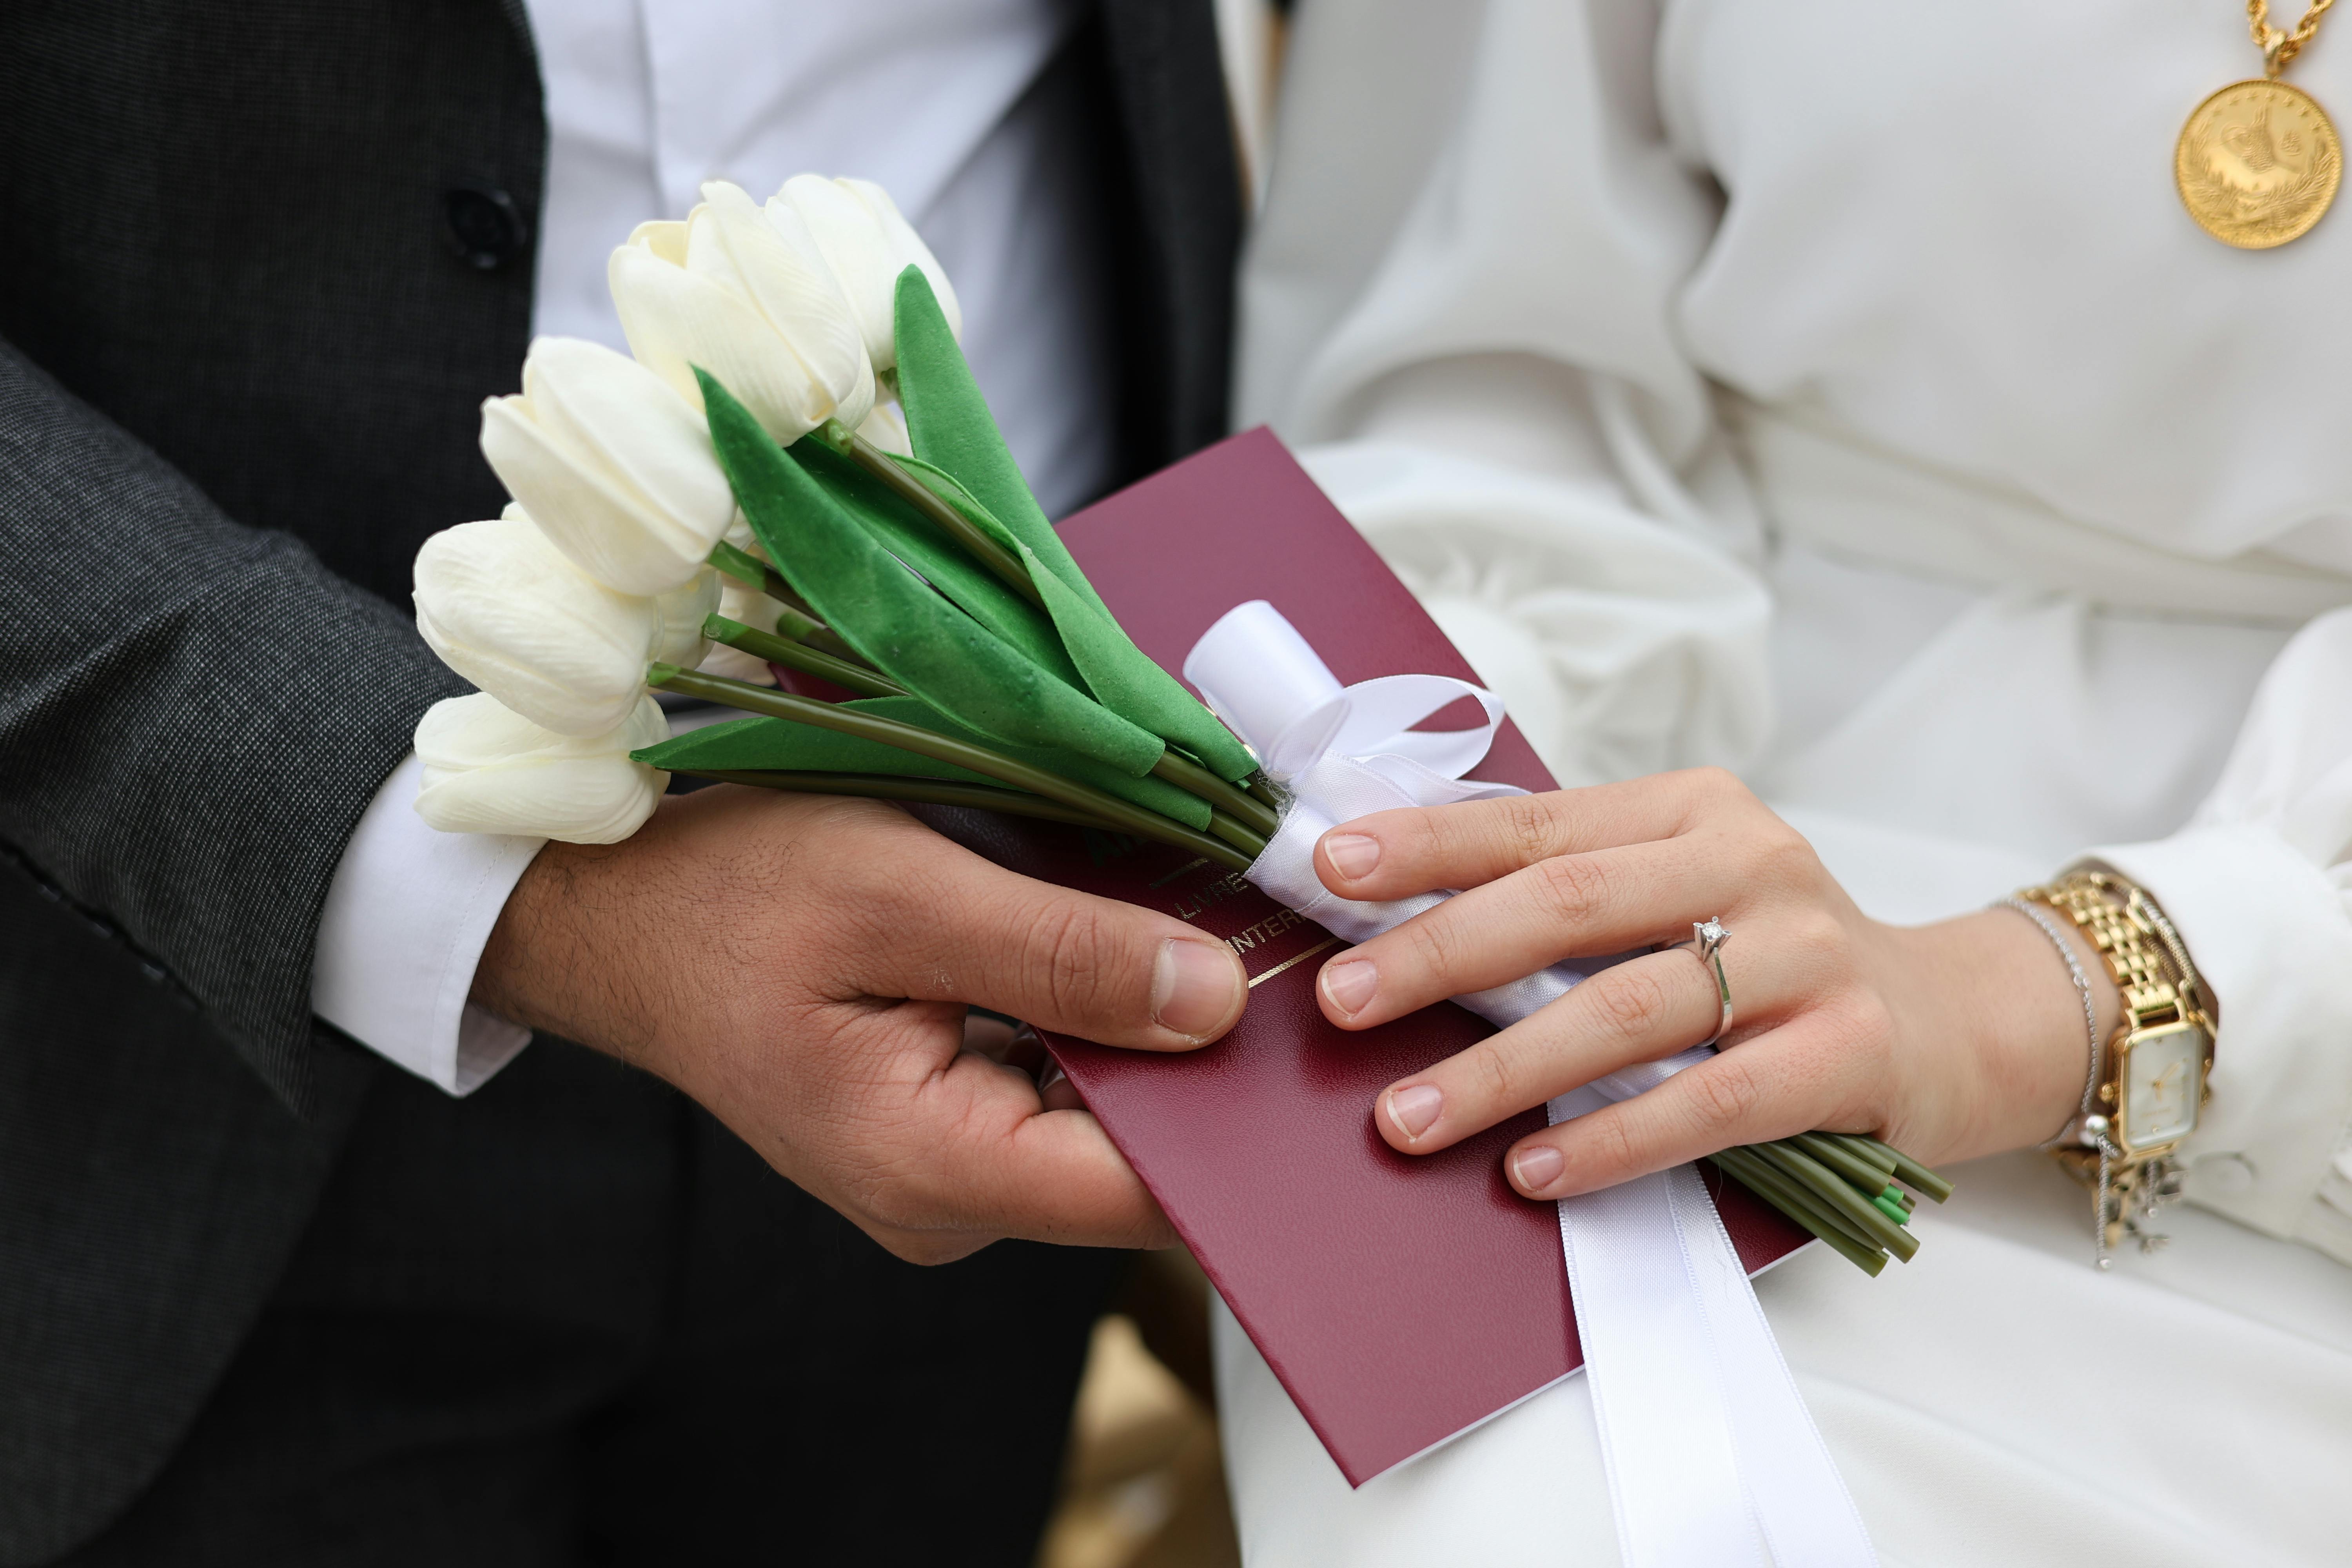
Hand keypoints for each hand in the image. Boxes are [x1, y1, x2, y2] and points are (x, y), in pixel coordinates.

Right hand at [471, 784, 1247, 1261]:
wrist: (621, 913)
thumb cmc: (730, 892)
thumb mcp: (897, 892)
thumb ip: (1058, 953)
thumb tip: (1214, 999)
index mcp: (932, 1169)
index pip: (1144, 1191)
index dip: (1238, 1108)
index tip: (1298, 1001)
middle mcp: (951, 1200)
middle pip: (1137, 1154)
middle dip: (1204, 1050)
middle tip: (1259, 928)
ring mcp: (949, 1168)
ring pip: (1106, 1113)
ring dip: (1151, 1020)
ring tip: (1188, 912)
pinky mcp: (948, 1121)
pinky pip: (1061, 1085)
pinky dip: (1098, 1012)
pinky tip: (1116, 935)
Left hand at [1306, 769, 2117, 1200]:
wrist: (1955, 1021)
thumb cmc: (1775, 960)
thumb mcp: (1682, 893)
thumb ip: (1572, 896)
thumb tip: (1404, 921)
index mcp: (1691, 811)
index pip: (1538, 820)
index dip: (1429, 843)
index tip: (1330, 866)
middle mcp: (1751, 864)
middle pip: (1569, 906)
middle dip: (1441, 953)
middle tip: (1342, 1000)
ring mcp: (1807, 957)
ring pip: (1628, 1011)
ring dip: (1504, 1069)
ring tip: (1408, 1116)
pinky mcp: (1849, 1053)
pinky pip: (1711, 1102)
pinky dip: (1614, 1139)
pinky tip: (1536, 1173)